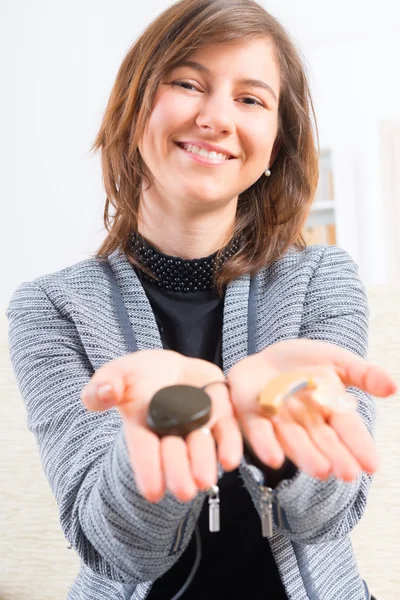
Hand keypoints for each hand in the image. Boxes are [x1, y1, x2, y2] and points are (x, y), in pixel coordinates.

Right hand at [81, 350, 241, 502]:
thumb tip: (105, 393)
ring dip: (204, 462)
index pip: (144, 451)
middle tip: (184, 491)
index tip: (153, 493)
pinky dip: (230, 444)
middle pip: (175, 453)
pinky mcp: (220, 411)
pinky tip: (230, 459)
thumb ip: (104, 385)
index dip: (148, 470)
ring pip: (202, 445)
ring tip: (205, 479)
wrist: (167, 368)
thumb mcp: (115, 375)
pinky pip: (228, 429)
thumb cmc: (136, 377)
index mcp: (143, 428)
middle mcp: (172, 432)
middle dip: (179, 472)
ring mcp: (197, 422)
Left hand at [227, 339, 396, 480]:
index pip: (347, 429)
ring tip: (320, 471)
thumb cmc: (305, 364)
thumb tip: (393, 386)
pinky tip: (273, 458)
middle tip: (347, 474)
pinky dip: (265, 443)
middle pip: (321, 441)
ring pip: (293, 440)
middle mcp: (305, 421)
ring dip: (305, 456)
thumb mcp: (337, 361)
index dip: (359, 446)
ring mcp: (278, 420)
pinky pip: (257, 430)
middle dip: (334, 456)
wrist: (266, 358)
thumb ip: (363, 374)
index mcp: (329, 409)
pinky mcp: (251, 414)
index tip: (372, 465)